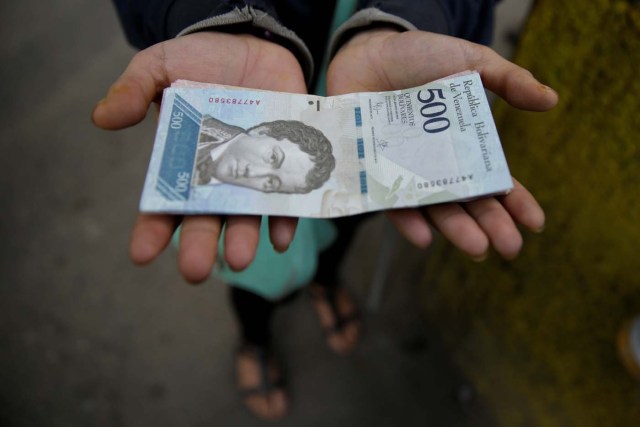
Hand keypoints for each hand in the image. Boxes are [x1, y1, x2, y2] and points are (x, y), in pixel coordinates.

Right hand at [92, 32, 306, 282]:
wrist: (254, 45)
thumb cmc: (203, 60)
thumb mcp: (161, 65)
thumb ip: (134, 89)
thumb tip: (101, 117)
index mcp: (182, 162)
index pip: (163, 203)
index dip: (152, 229)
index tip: (141, 254)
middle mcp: (216, 177)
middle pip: (206, 219)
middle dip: (200, 246)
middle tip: (196, 270)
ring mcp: (251, 174)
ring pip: (246, 215)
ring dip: (243, 239)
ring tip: (240, 260)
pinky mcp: (282, 163)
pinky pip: (286, 198)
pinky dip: (285, 218)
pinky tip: (280, 236)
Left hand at [327, 29, 558, 259]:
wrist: (369, 50)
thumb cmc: (419, 57)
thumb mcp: (470, 61)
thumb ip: (508, 80)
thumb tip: (551, 99)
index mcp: (465, 148)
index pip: (494, 182)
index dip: (515, 203)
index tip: (536, 224)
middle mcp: (438, 166)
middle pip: (468, 203)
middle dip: (490, 226)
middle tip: (509, 248)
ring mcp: (407, 170)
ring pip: (434, 208)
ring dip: (455, 230)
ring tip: (477, 248)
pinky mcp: (375, 171)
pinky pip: (390, 201)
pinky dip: (406, 219)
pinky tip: (425, 236)